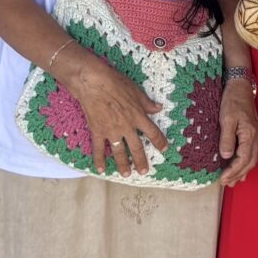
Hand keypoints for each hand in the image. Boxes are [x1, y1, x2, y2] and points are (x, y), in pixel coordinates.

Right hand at [62, 49, 167, 174]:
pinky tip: (101, 169)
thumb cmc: (115, 83)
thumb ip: (147, 103)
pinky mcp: (98, 131)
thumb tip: (158, 108)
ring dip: (123, 164)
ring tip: (126, 174)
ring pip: (119, 152)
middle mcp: (127, 127)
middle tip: (144, 171)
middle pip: (137, 147)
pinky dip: (99, 159)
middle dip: (141, 160)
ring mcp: (112, 131)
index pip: (153, 132)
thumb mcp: (136, 91)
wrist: (93, 83)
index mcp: (138, 116)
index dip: (160, 141)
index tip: (164, 149)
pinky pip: (99, 148)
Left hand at [218, 77, 257, 186]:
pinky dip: (244, 162)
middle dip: (238, 174)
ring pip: (252, 158)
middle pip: (250, 162)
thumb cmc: (232, 100)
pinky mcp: (252, 132)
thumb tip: (226, 156)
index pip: (243, 159)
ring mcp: (255, 134)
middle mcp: (255, 136)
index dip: (233, 171)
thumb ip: (227, 138)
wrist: (240, 85)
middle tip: (226, 184)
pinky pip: (250, 152)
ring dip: (242, 171)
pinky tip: (239, 166)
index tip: (222, 179)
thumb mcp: (226, 118)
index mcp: (250, 134)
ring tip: (232, 181)